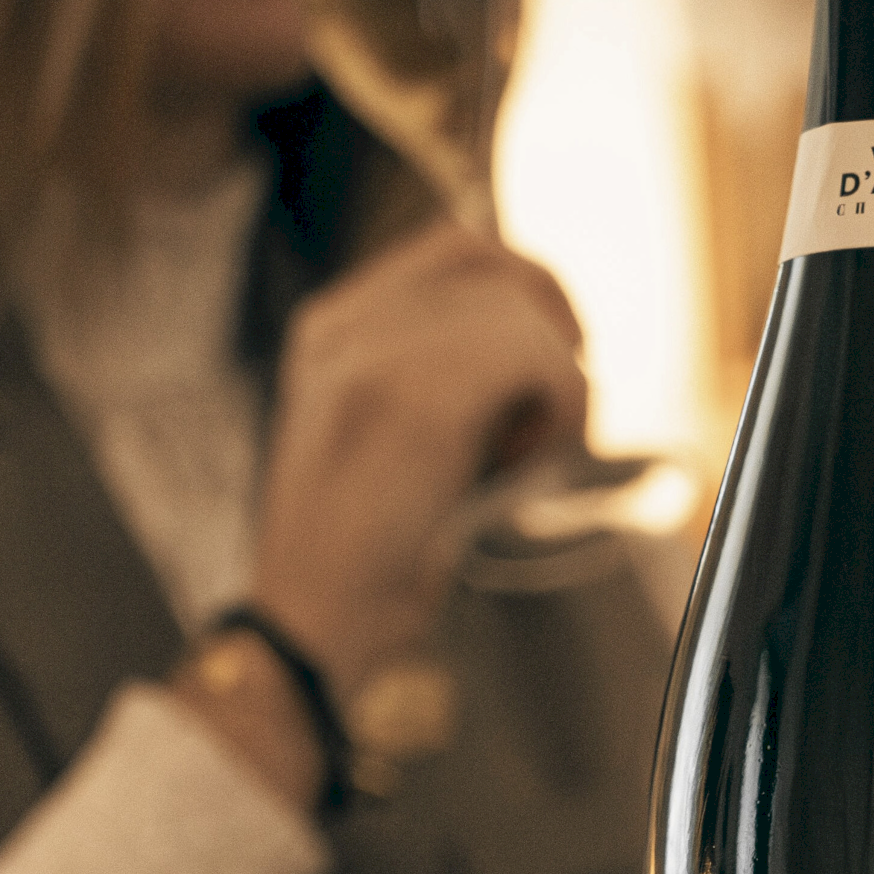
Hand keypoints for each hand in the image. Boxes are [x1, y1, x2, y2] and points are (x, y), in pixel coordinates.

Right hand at [250, 219, 586, 700]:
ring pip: (516, 310)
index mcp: (331, 328)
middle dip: (552, 326)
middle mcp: (342, 326)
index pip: (457, 247)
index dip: (529, 284)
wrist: (311, 626)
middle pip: (493, 264)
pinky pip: (531, 356)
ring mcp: (370, 356)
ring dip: (555, 384)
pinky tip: (523, 468)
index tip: (561, 349)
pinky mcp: (411, 400)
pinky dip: (558, 408)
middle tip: (557, 409)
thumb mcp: (392, 440)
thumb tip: (542, 337)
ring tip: (523, 459)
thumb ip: (439, 379)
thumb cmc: (366, 555)